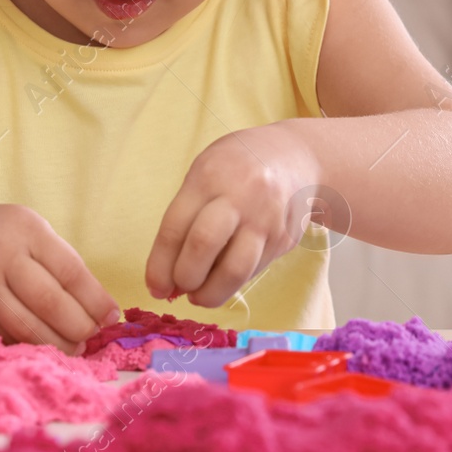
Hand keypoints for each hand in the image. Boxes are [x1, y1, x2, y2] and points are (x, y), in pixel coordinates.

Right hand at [0, 201, 120, 354]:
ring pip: (25, 328)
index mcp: (24, 229)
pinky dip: (29, 346)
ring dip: (57, 344)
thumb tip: (98, 307)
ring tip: (74, 347)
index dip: (95, 300)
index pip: (69, 271)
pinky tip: (44, 346)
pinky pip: (4, 336)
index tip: (111, 315)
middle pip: (49, 303)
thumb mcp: (28, 228)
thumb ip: (59, 261)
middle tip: (93, 336)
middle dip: (79, 327)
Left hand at [145, 122, 323, 308]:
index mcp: (208, 177)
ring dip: (211, 294)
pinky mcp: (284, 238)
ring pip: (235, 270)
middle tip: (179, 289)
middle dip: (185, 278)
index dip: (160, 265)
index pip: (176, 227)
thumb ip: (186, 217)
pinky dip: (232, 283)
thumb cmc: (236, 167)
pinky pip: (253, 271)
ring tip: (200, 295)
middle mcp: (239, 196)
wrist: (297, 156)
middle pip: (204, 245)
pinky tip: (224, 279)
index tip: (155, 287)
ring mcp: (266, 218)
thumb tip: (168, 275)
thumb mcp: (205, 173)